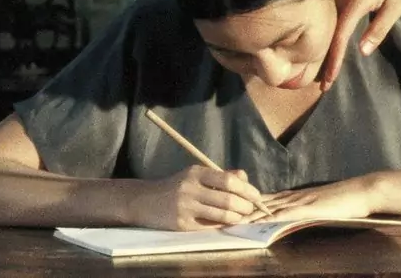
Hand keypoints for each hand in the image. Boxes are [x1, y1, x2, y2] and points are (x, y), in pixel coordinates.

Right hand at [127, 166, 267, 230]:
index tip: (257, 196)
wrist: (144, 200)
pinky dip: (223, 225)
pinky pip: (211, 226)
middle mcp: (190, 189)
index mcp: (196, 173)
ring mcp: (185, 208)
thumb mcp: (196, 174)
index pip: (230, 181)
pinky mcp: (182, 224)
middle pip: (229, 200)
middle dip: (246, 206)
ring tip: (241, 217)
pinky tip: (226, 223)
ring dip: (237, 218)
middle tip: (251, 209)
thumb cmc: (177, 186)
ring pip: (222, 216)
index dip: (248, 190)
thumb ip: (221, 175)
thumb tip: (246, 179)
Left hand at [240, 176, 380, 223]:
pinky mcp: (308, 208)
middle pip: (260, 203)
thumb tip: (291, 217)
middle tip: (219, 215)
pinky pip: (285, 213)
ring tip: (230, 220)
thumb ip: (304, 210)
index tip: (227, 209)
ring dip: (249, 214)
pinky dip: (270, 218)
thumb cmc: (345, 201)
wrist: (362, 191)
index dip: (245, 205)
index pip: (264, 200)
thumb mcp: (320, 205)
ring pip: (268, 208)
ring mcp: (300, 201)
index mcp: (295, 196)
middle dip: (240, 209)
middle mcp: (293, 197)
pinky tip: (260, 222)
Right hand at [322, 0, 400, 90]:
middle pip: (327, 31)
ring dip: (323, 46)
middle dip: (324, 59)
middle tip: (322, 84)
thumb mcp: (397, 5)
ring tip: (322, 69)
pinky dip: (327, 31)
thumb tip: (362, 52)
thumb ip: (379, 28)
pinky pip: (329, 13)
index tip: (329, 80)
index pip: (340, 36)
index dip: (334, 60)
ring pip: (326, 22)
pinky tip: (325, 43)